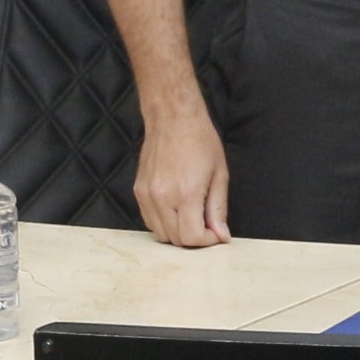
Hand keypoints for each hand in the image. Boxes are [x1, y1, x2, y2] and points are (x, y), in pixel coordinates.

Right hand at [136, 105, 231, 248]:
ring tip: (192, 215)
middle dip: (194, 237)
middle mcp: (162, 198)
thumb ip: (218, 208)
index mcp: (185, 194)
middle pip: (175, 239)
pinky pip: (149, 220)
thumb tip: (221, 234)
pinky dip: (164, 222)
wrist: (173, 119)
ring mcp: (147, 195)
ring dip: (177, 232)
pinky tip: (177, 208)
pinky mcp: (139, 191)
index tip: (216, 232)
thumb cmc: (200, 141)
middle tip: (207, 223)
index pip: (191, 238)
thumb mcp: (219, 175)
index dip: (207, 241)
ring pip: (160, 233)